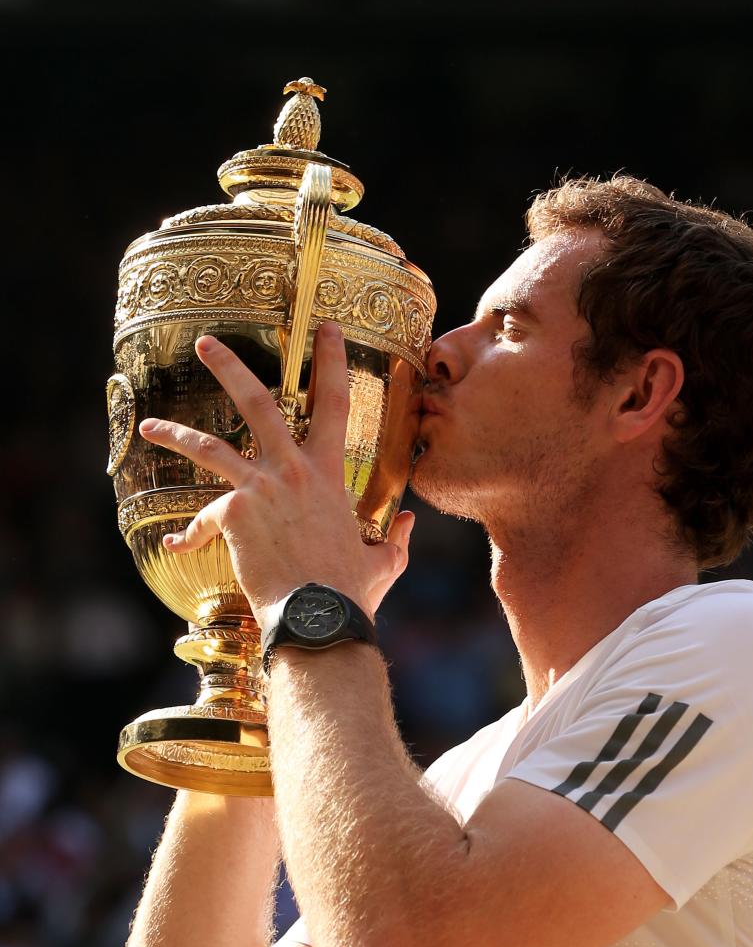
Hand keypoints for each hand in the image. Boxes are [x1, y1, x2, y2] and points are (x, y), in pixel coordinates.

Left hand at [137, 324, 413, 623]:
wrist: (319, 616)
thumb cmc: (351, 592)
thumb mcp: (385, 561)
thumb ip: (396, 537)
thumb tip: (408, 522)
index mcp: (329, 475)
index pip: (335, 403)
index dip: (331, 360)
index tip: (324, 329)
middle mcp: (292, 470)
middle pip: (259, 403)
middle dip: (230, 368)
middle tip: (208, 343)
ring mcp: (261, 488)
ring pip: (210, 446)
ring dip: (177, 431)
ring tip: (150, 424)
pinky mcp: (235, 513)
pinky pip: (201, 519)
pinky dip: (188, 534)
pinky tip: (175, 544)